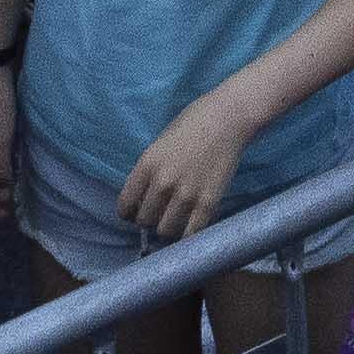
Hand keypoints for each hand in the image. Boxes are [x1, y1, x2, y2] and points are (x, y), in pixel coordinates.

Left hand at [117, 86, 261, 241]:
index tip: (134, 213)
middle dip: (148, 219)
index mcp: (147, 164)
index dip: (128, 213)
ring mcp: (186, 195)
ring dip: (167, 228)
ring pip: (165, 230)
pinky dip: (187, 235)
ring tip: (174, 219)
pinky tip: (188, 227)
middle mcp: (163, 183)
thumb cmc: (194, 122)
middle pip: (144, 220)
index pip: (125, 205)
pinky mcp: (208, 203)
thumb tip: (145, 195)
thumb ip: (151, 170)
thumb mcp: (161, 143)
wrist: (229, 118)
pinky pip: (190, 233)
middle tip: (158, 214)